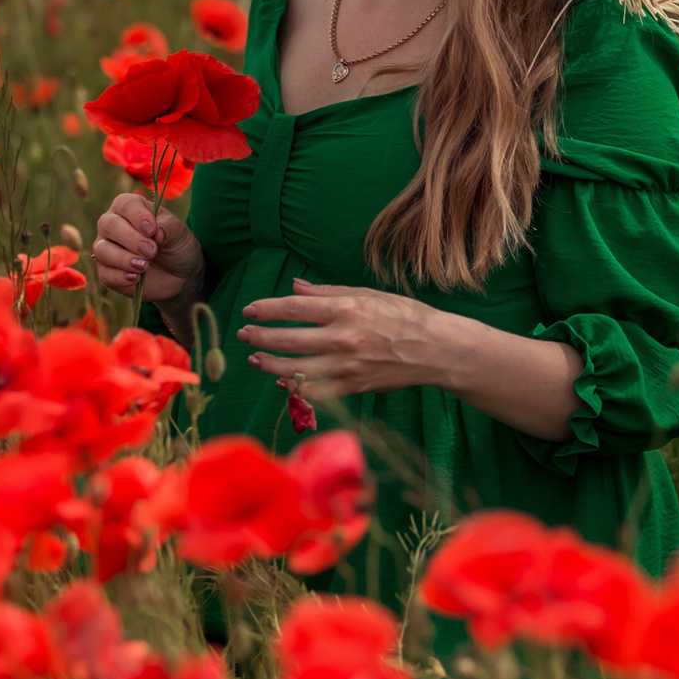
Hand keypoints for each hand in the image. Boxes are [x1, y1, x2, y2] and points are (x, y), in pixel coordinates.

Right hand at [92, 191, 204, 304]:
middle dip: (130, 239)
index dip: (137, 216)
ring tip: (144, 266)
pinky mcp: (106, 272)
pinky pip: (104, 273)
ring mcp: (106, 248)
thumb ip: (168, 228)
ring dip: (123, 258)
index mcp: (130, 208)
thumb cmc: (176, 245)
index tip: (152, 230)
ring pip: (102, 250)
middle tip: (151, 251)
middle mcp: (112, 225)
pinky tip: (136, 278)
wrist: (180, 274)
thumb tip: (156, 232)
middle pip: (108, 225)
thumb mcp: (179, 233)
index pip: (124, 204)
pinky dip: (119, 276)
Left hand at [238, 279, 456, 397]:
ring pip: (295, 370)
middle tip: (243, 334)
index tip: (249, 310)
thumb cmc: (404, 315)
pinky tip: (282, 382)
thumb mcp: (368, 294)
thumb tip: (295, 286)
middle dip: (259, 337)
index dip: (267, 309)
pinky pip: (315, 392)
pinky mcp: (353, 387)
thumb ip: (328, 292)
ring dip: (269, 365)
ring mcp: (347, 366)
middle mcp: (343, 339)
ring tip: (255, 360)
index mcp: (346, 310)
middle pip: (288, 340)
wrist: (435, 349)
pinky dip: (294, 388)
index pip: (294, 308)